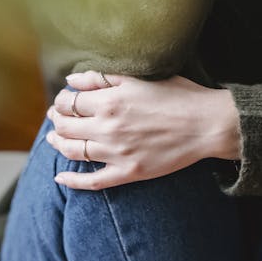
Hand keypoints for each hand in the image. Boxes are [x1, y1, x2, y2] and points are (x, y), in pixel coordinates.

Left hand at [44, 70, 241, 189]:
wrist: (206, 125)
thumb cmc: (177, 95)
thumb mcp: (139, 78)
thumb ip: (102, 78)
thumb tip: (71, 81)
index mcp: (109, 101)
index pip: (68, 102)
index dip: (61, 101)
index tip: (63, 100)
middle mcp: (107, 127)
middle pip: (66, 126)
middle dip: (56, 120)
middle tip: (55, 117)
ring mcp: (116, 153)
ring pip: (73, 151)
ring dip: (58, 144)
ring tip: (54, 139)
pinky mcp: (128, 173)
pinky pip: (92, 182)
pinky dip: (72, 182)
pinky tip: (60, 179)